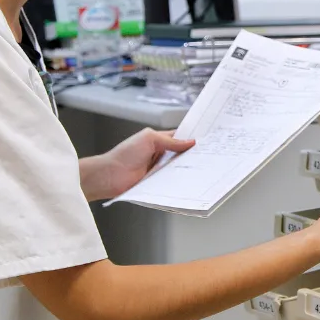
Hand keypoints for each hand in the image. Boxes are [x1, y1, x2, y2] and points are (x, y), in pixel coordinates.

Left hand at [80, 128, 195, 200]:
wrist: (110, 176)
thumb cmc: (124, 154)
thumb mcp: (149, 139)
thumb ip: (171, 141)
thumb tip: (190, 142)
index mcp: (158, 140)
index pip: (179, 137)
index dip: (191, 137)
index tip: (206, 139)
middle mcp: (160, 154)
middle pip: (182, 153)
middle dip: (193, 154)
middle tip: (209, 154)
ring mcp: (159, 169)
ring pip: (179, 167)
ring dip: (187, 167)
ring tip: (204, 167)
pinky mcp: (158, 182)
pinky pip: (172, 180)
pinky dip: (180, 180)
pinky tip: (189, 179)